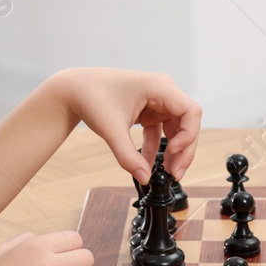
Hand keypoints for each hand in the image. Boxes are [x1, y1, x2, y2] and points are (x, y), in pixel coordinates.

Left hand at [47, 68, 202, 182]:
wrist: (75, 90)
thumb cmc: (92, 97)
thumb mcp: (111, 129)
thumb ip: (128, 156)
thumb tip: (144, 178)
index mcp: (159, 87)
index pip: (191, 111)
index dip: (188, 134)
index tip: (173, 152)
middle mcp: (163, 92)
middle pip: (188, 123)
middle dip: (184, 149)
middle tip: (176, 173)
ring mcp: (157, 101)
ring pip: (178, 129)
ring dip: (174, 151)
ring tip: (168, 172)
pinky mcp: (149, 110)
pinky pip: (162, 131)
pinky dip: (157, 148)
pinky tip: (150, 164)